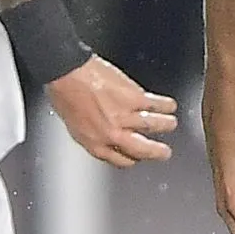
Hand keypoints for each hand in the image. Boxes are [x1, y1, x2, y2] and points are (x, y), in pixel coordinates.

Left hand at [45, 56, 177, 167]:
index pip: (122, 161)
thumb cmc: (64, 94)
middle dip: (157, 152)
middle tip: (164, 152)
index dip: (133, 159)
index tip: (138, 156)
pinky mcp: (134, 98)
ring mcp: (125, 116)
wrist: (66, 72)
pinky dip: (166, 105)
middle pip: (143, 150)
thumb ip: (92, 135)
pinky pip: (157, 105)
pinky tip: (170, 105)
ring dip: (166, 125)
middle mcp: (112, 134)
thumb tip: (104, 135)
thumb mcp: (73, 125)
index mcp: (95, 143)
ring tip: (170, 123)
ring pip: (155, 126)